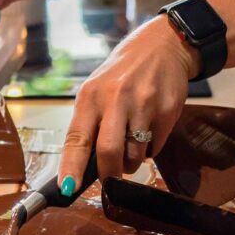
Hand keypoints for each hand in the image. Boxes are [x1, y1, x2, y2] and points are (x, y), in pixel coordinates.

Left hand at [57, 17, 200, 194]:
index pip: (77, 138)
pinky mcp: (167, 111)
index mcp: (91, 96)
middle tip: (109, 178)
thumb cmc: (122, 74)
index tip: (67, 188)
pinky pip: (155, 148)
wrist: (163, 46)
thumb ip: (89, 124)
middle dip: (108, 174)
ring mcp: (144, 105)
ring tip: (131, 145)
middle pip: (109, 152)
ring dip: (130, 163)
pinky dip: (148, 149)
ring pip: (135, 156)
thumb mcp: (96, 90)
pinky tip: (147, 129)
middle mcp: (116, 98)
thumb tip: (82, 167)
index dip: (71, 167)